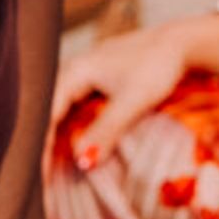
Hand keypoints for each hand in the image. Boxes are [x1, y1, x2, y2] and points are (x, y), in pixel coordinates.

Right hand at [50, 13, 218, 169]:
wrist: (180, 42)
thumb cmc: (156, 67)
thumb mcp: (132, 102)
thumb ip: (106, 131)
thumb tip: (82, 162)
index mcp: (74, 71)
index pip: (45, 114)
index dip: (39, 144)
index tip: (38, 175)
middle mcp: (74, 69)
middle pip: (48, 110)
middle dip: (42, 141)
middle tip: (41, 176)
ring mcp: (85, 72)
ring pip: (61, 108)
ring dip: (56, 134)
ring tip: (52, 164)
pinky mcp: (97, 78)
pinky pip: (75, 105)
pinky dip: (71, 126)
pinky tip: (74, 142)